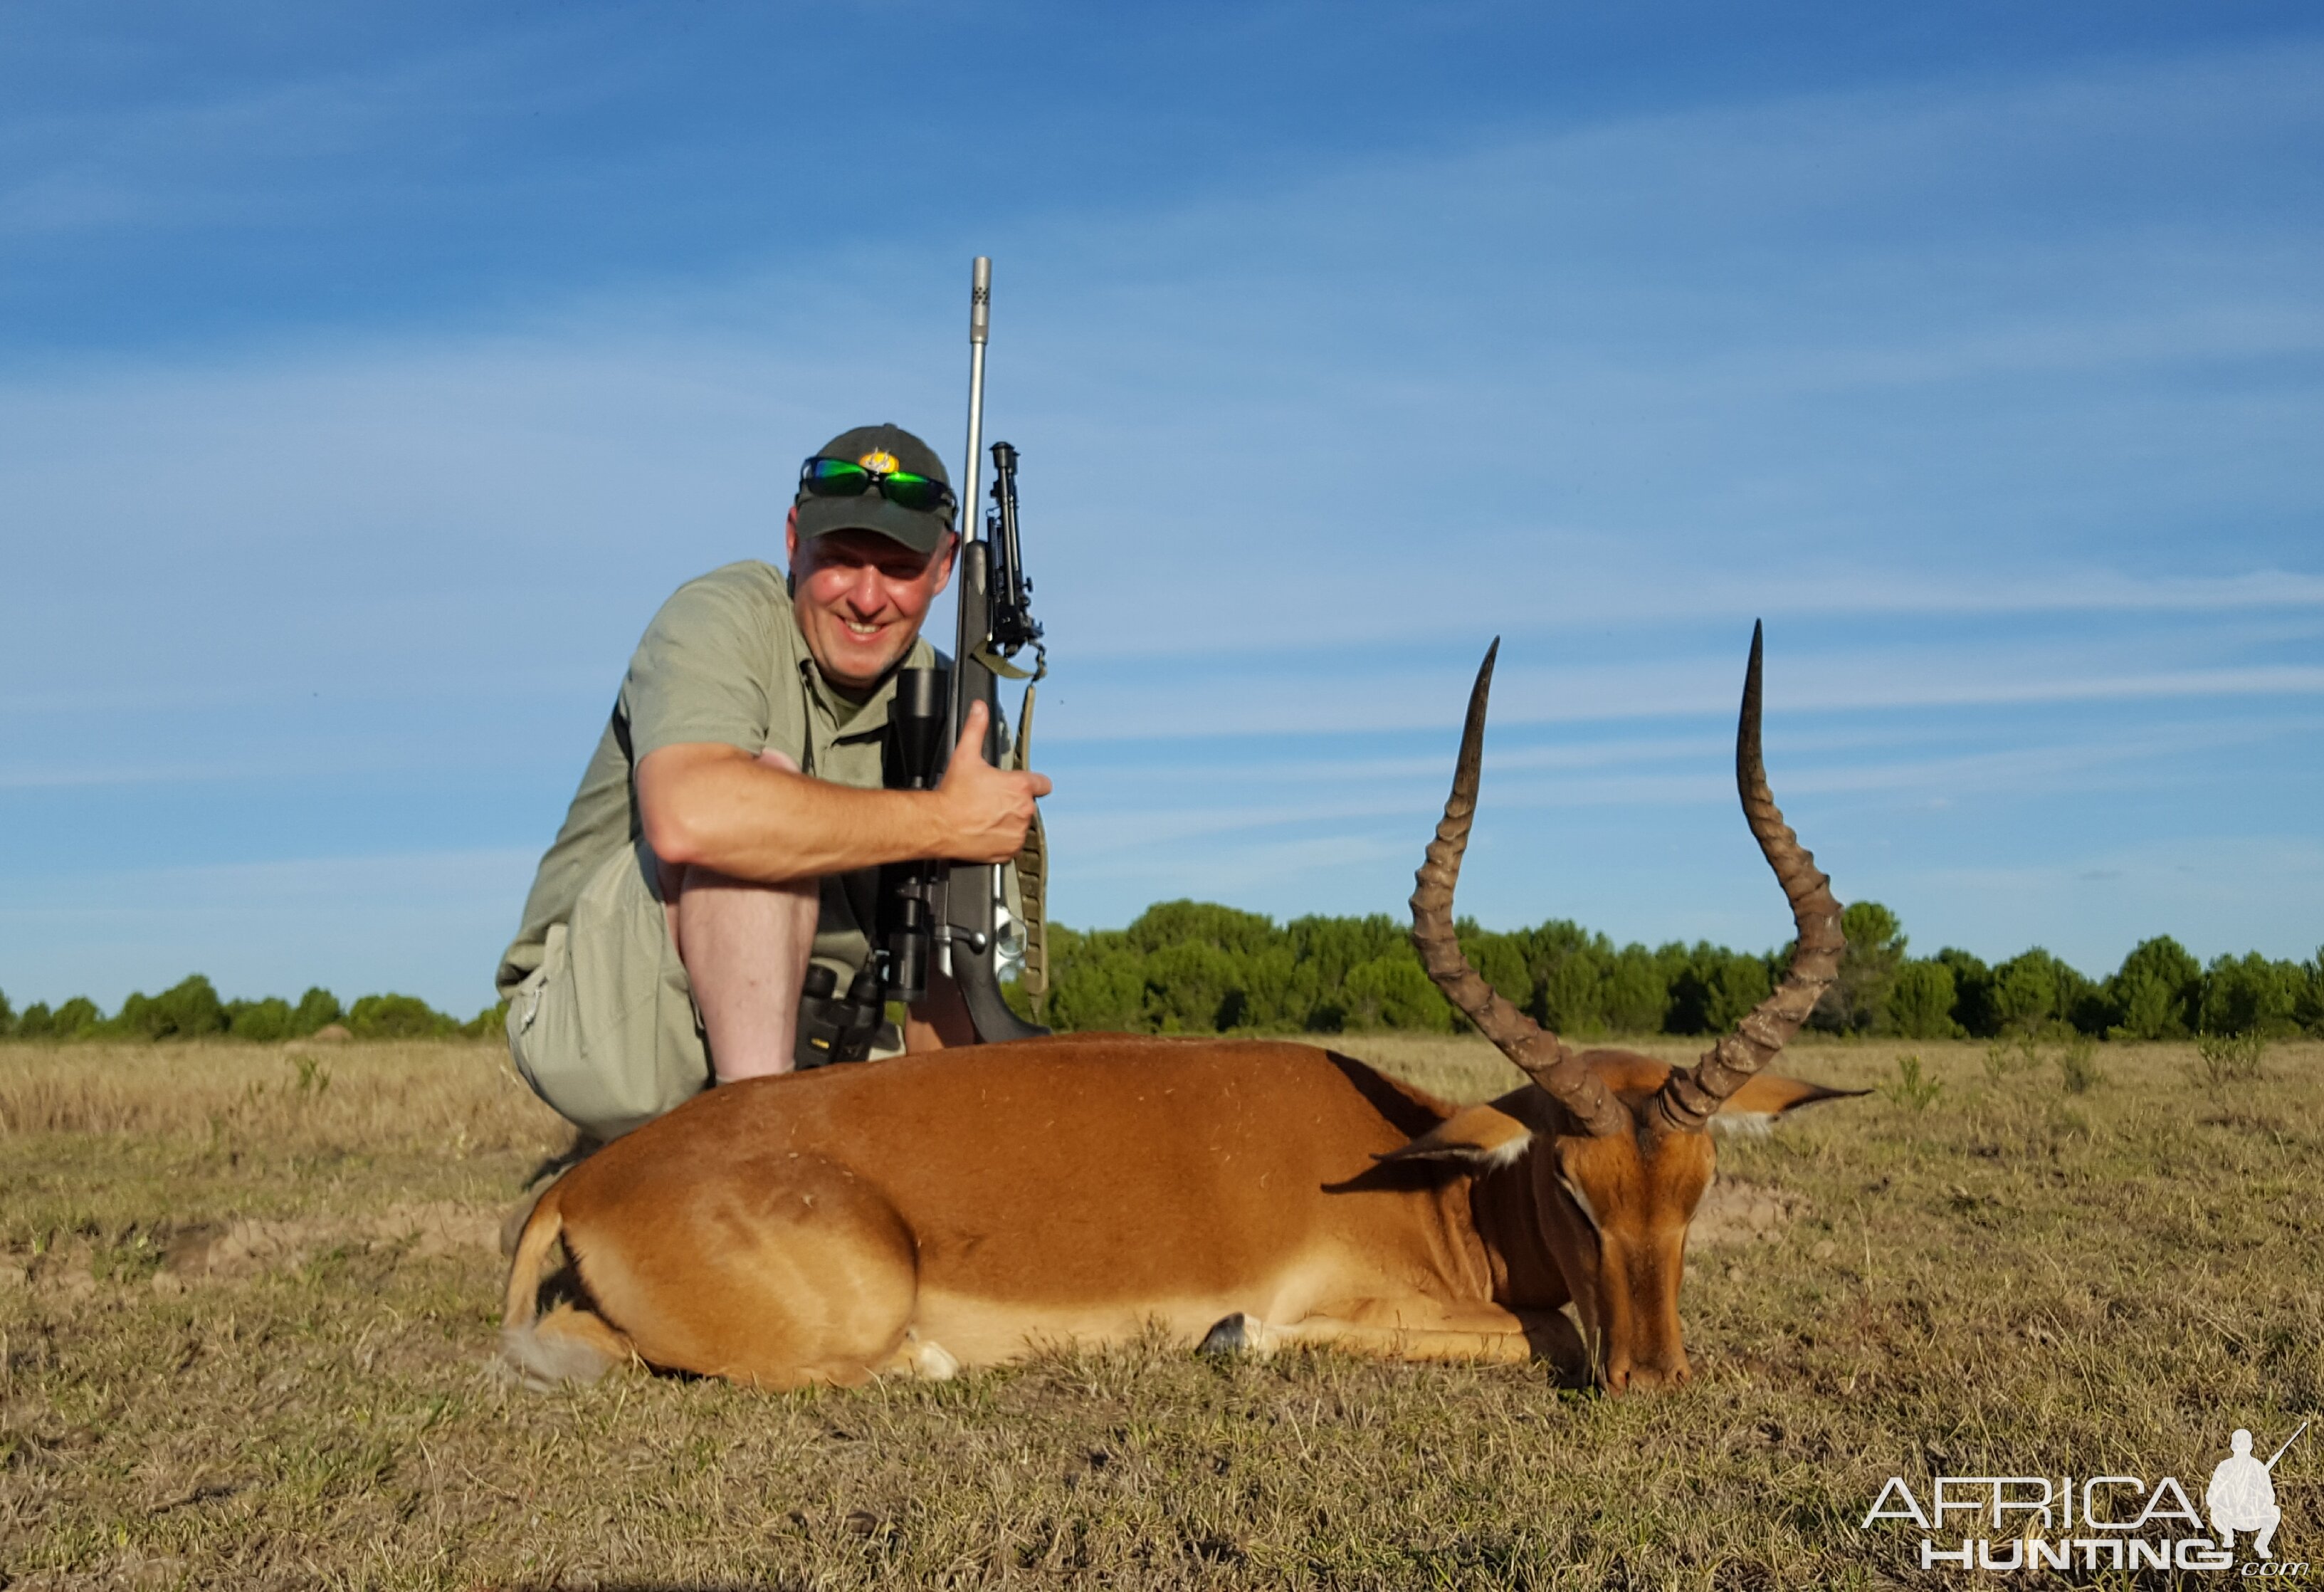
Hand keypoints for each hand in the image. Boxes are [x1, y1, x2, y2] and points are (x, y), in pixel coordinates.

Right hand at [935, 700, 1052, 863]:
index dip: (1032, 783)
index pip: (1042, 783)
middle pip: (1028, 804)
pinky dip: (1003, 840)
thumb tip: (980, 709)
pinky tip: (986, 831)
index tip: (1022, 785)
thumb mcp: (965, 755)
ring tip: (986, 816)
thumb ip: (976, 728)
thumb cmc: (953, 795)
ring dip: (1008, 821)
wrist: (939, 825)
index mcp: (1020, 787)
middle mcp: (1024, 810)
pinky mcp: (1009, 851)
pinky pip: (1012, 844)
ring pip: (1020, 824)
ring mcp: (1017, 832)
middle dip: (1013, 802)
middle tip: (991, 800)